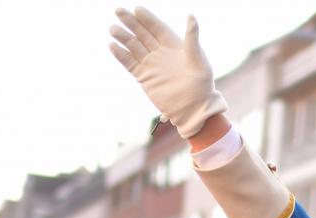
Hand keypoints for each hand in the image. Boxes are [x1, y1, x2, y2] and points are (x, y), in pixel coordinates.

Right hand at [109, 8, 226, 137]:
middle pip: (143, 34)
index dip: (148, 18)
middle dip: (131, 22)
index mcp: (175, 46)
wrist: (194, 109)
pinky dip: (121, 55)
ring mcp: (152, 65)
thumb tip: (191, 16)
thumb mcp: (198, 60)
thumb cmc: (202, 85)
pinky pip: (130, 64)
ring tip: (113, 28)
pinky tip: (113, 46)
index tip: (137, 9)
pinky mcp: (145, 77)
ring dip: (123, 37)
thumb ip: (192, 38)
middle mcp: (161, 53)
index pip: (158, 28)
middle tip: (118, 11)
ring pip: (134, 47)